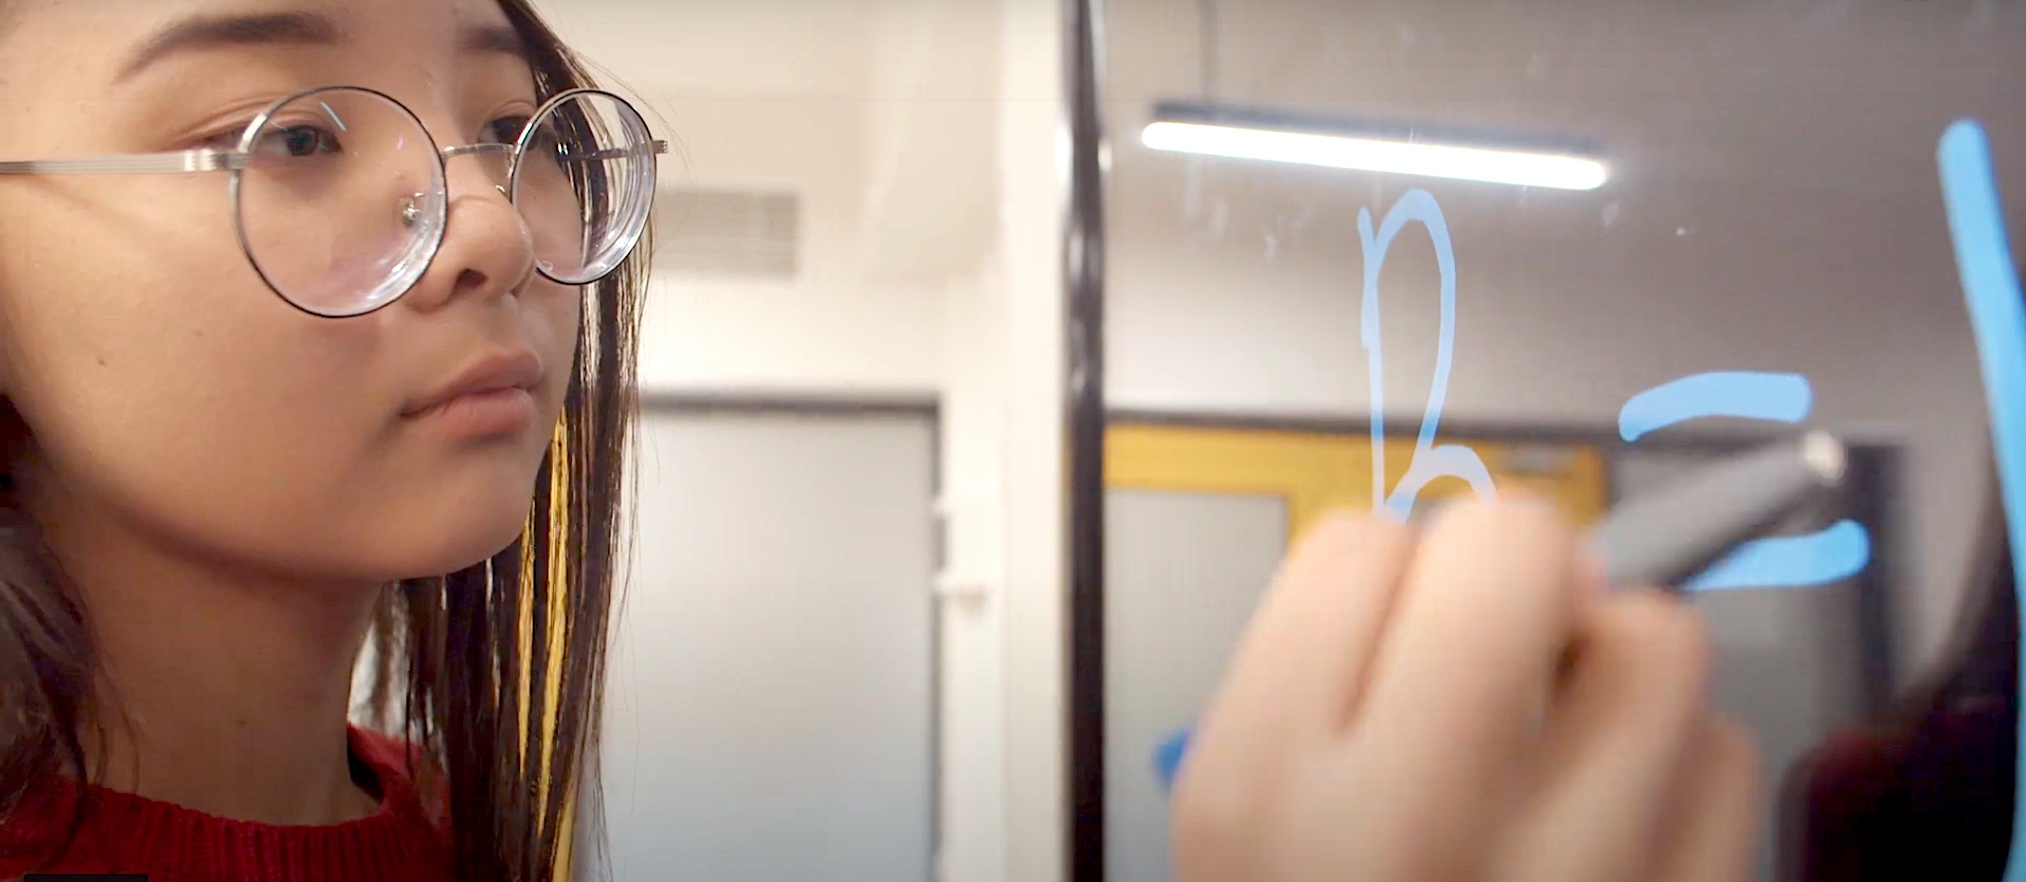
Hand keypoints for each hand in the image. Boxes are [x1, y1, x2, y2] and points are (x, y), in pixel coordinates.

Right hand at [1170, 500, 1760, 881]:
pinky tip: (1625, 819)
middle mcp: (1404, 831)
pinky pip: (1731, 770)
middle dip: (1521, 565)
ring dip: (1619, 665)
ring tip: (1571, 735)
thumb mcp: (1246, 823)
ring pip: (1654, 646)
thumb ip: (1321, 676)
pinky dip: (1686, 769)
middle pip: (1517, 555)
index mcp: (1262, 791)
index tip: (1399, 630)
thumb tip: (1493, 561)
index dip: (1388, 575)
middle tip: (1512, 627)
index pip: (1358, 547)